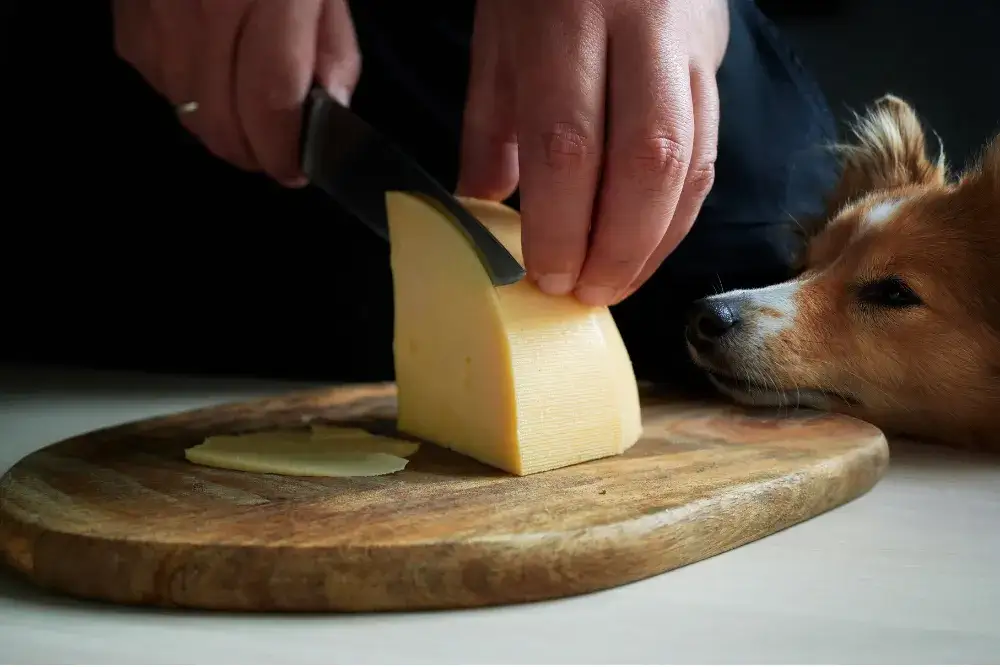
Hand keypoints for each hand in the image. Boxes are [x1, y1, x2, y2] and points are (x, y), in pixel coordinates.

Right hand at [112, 0, 360, 186]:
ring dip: (221, 128)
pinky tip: (211, 72)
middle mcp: (204, 8)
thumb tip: (330, 111)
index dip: (283, 151)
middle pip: (219, 120)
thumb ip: (332, 47)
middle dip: (252, 154)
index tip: (296, 171)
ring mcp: (156, 12)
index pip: (270, 101)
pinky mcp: (126, 17)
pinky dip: (188, 94)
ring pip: (185, 110)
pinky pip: (158, 82)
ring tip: (248, 112)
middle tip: (275, 155)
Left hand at [457, 0, 728, 305]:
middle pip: (645, 162)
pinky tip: (650, 244)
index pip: (567, 144)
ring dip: (655, 241)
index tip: (545, 276)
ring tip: (617, 283)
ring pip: (691, 161)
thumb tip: (480, 206)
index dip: (561, 225)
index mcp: (564, 15)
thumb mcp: (497, 32)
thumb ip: (488, 123)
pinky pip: (710, 149)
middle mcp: (638, 27)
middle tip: (586, 295)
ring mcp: (687, 43)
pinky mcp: (714, 57)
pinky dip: (679, 211)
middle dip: (617, 248)